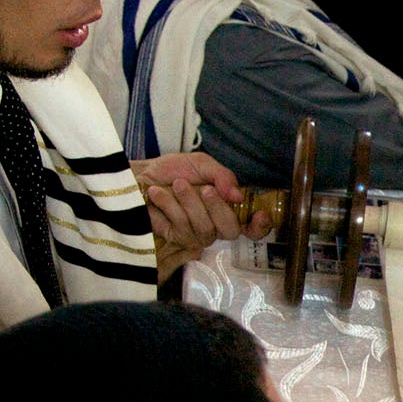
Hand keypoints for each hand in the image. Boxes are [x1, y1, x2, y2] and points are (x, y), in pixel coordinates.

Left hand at [132, 151, 273, 279]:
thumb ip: (222, 176)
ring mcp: (196, 234)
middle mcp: (216, 225)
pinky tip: (157, 194)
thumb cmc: (174, 170)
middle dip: (217, 208)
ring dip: (188, 202)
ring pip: (204, 228)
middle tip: (205, 189)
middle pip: (230, 230)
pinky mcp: (175, 237)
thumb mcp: (201, 164)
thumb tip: (238, 196)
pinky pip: (180, 228)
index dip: (260, 226)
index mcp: (228, 208)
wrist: (141, 175)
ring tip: (176, 184)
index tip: (260, 215)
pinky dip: (168, 206)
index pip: (253, 227)